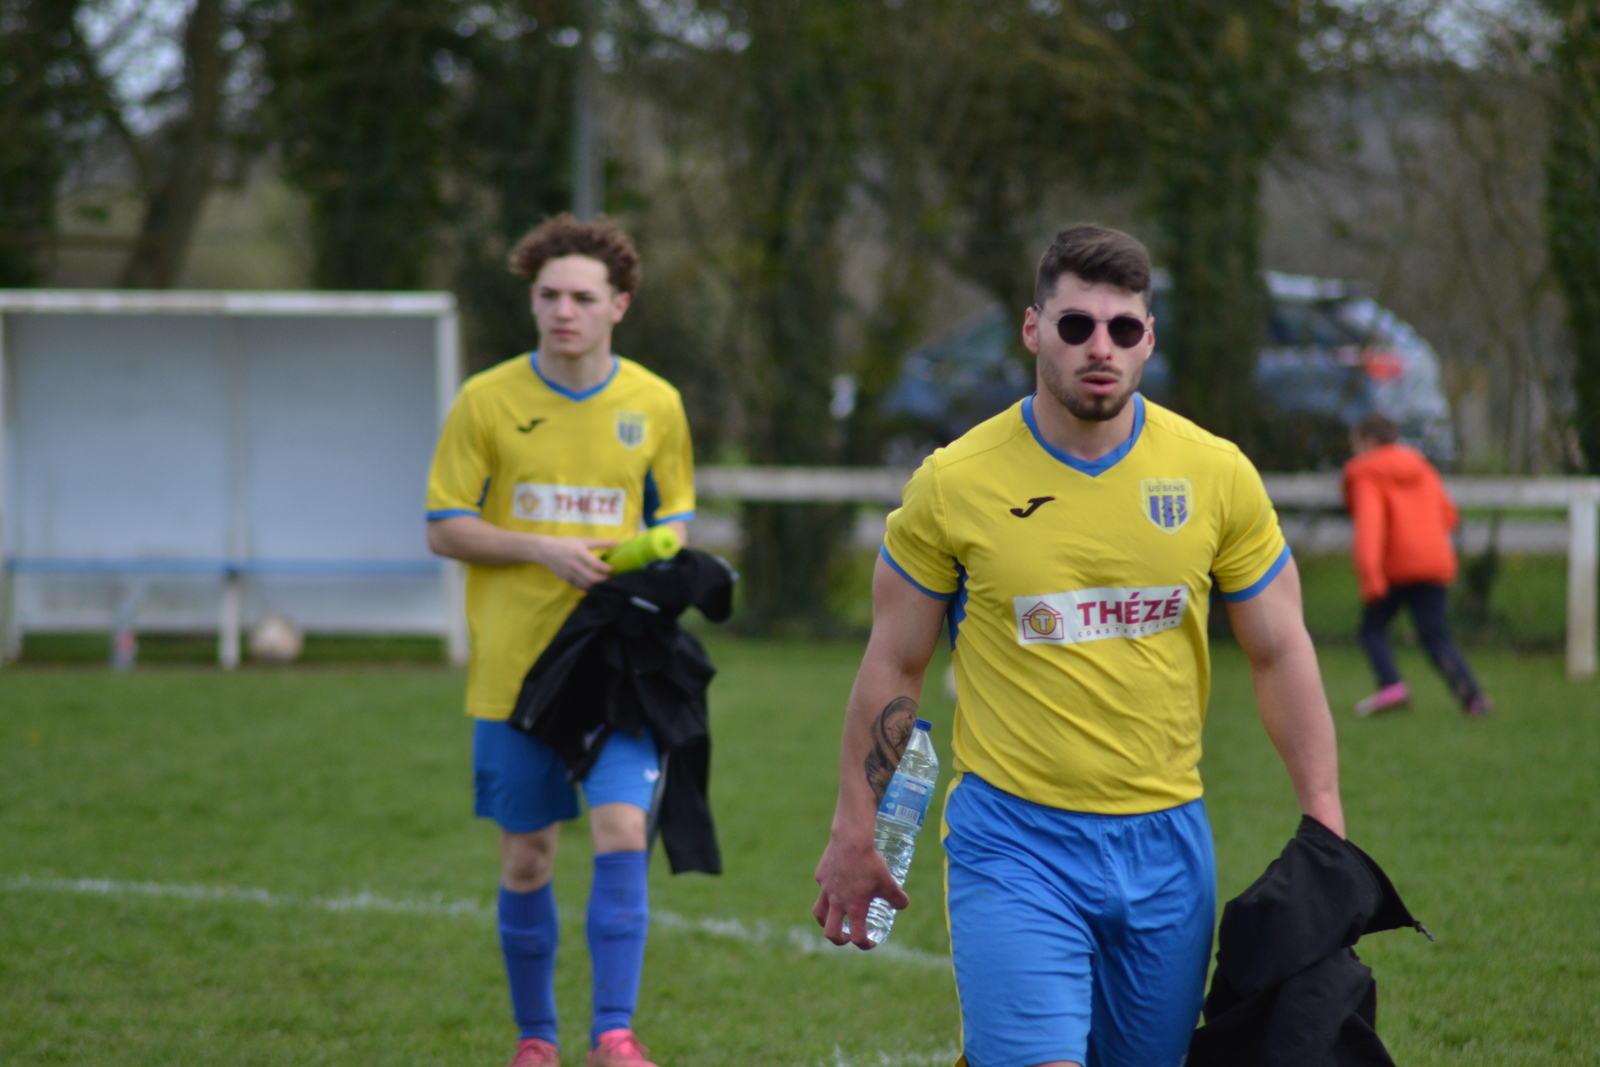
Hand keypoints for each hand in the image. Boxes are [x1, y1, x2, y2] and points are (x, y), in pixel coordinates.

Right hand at [533, 536, 616, 589]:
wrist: (546, 550)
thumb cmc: (567, 543)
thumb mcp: (583, 540)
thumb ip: (600, 543)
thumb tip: (617, 541)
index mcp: (580, 553)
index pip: (596, 564)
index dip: (606, 569)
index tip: (612, 569)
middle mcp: (575, 565)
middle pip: (592, 578)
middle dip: (603, 580)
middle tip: (610, 578)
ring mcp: (570, 573)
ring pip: (586, 585)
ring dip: (596, 586)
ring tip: (603, 583)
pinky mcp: (567, 579)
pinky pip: (579, 587)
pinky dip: (588, 588)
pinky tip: (594, 586)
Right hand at [812, 833, 908, 949]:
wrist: (851, 839)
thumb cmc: (871, 862)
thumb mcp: (889, 882)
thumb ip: (897, 897)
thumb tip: (902, 905)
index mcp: (855, 908)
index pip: (857, 937)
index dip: (865, 944)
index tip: (871, 941)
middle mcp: (838, 902)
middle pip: (831, 933)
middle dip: (839, 940)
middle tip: (847, 936)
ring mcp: (826, 889)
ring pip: (819, 914)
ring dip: (826, 921)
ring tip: (835, 918)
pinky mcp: (821, 876)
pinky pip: (823, 888)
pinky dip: (829, 892)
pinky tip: (837, 884)